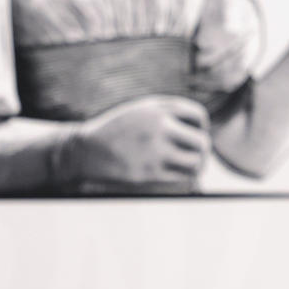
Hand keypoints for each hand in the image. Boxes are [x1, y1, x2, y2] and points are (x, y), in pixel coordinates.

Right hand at [62, 95, 209, 193]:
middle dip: (203, 149)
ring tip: (193, 167)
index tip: (194, 133)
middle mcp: (158, 128)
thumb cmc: (118, 130)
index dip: (201, 126)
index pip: (198, 116)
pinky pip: (182, 179)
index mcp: (158, 110)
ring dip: (198, 166)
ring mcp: (154, 152)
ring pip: (196, 162)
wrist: (85, 151)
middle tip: (198, 155)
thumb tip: (202, 127)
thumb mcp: (141, 109)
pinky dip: (186, 179)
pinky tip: (181, 176)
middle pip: (202, 141)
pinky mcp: (148, 174)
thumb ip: (169, 111)